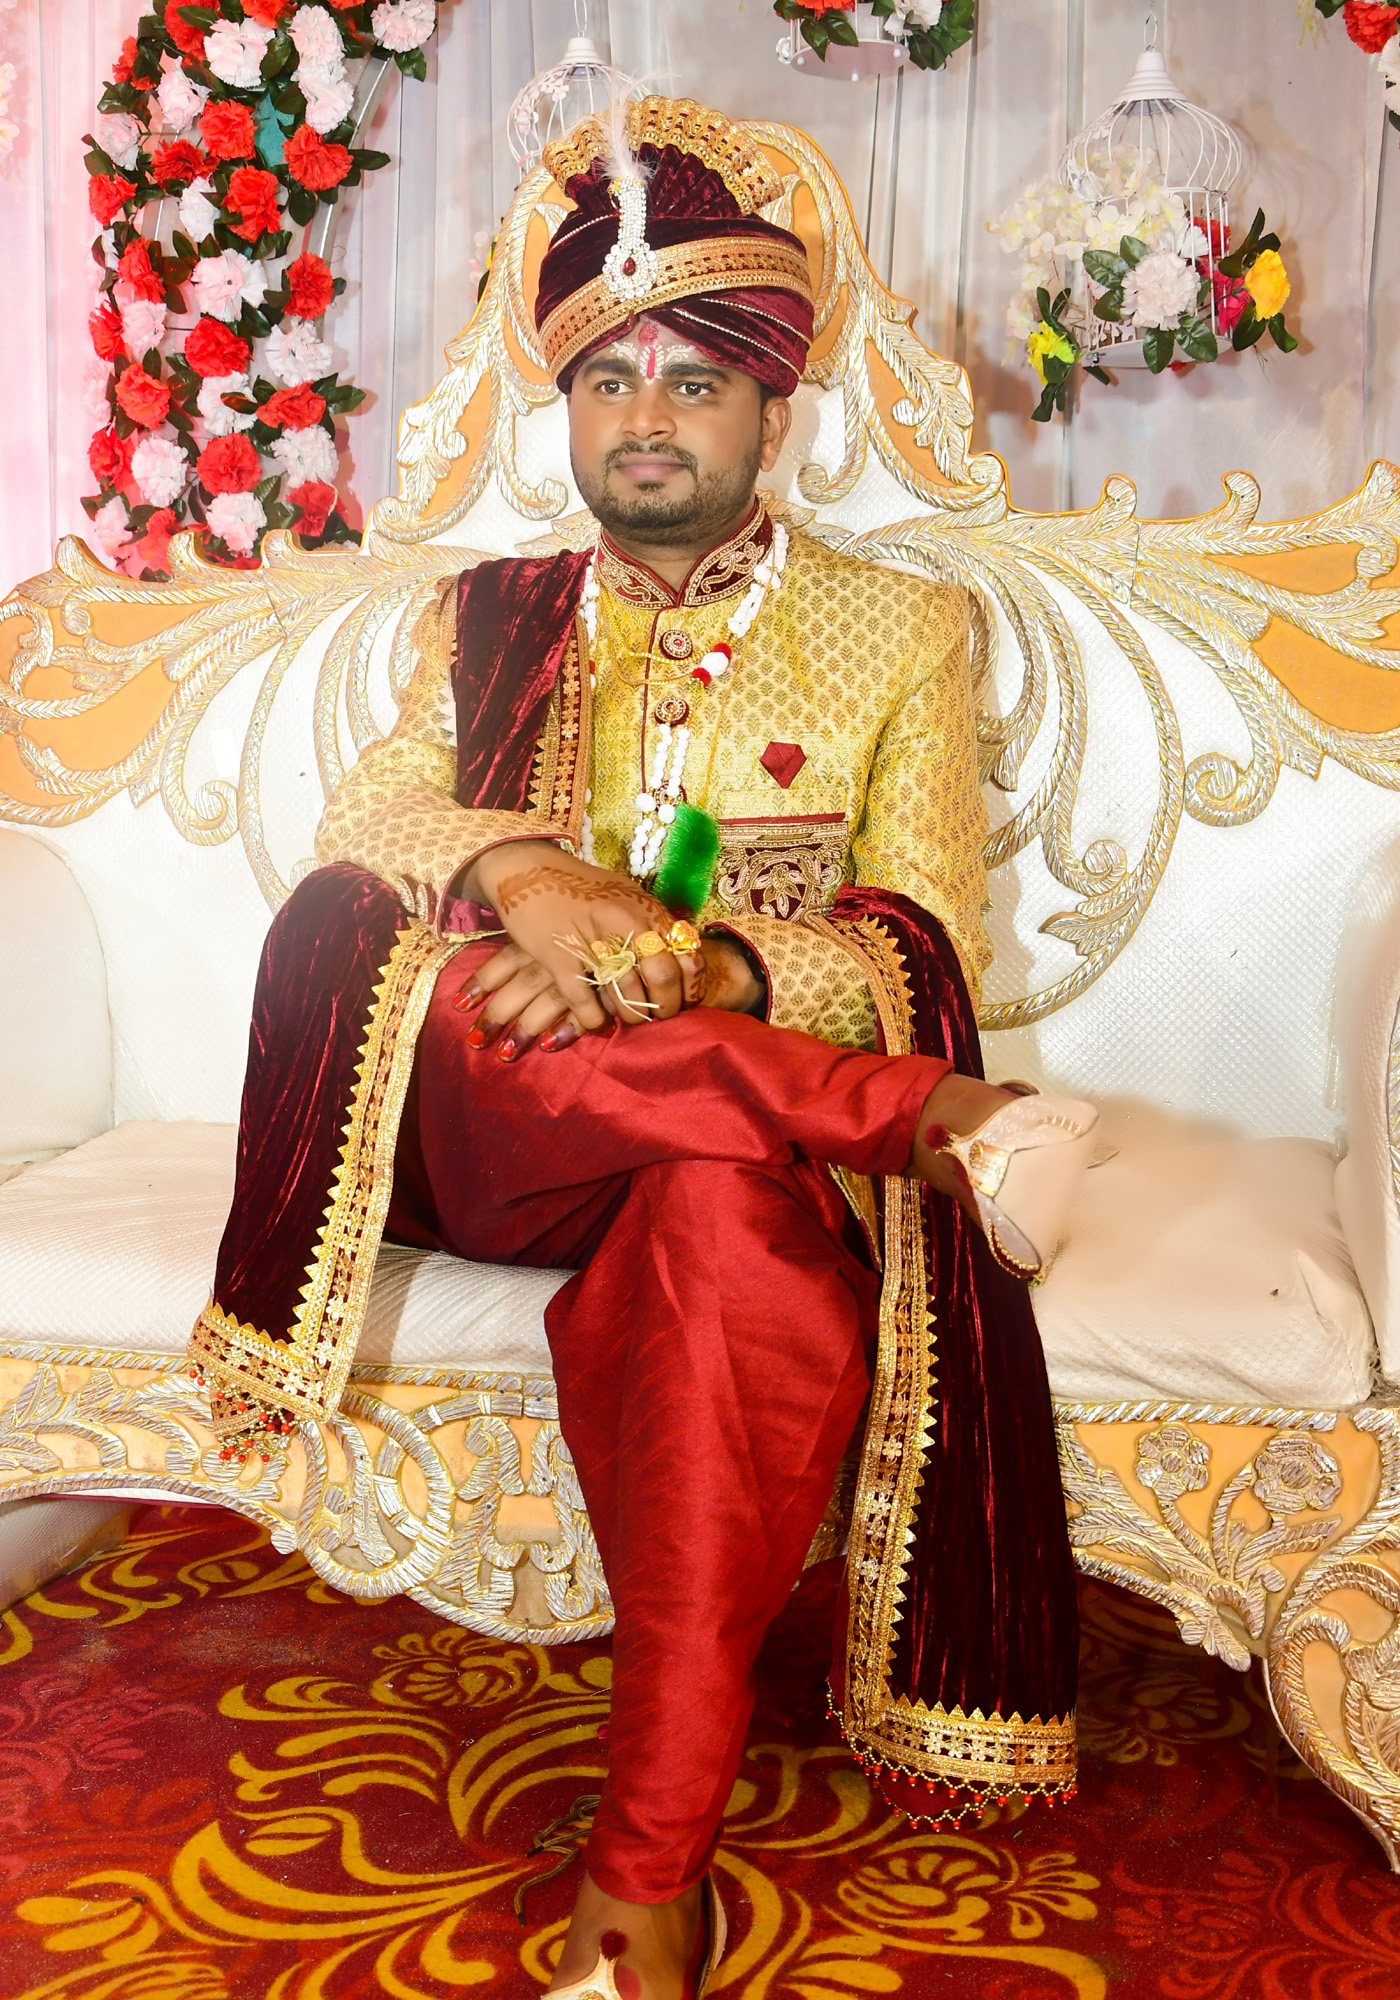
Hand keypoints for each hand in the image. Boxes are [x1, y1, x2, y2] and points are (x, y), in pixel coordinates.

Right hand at [462, 841, 701, 1047]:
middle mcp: (624, 921)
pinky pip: (585, 1001)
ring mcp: (591, 938)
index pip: (685, 953)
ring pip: (626, 992)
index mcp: (645, 908)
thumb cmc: (580, 888)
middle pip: (662, 976)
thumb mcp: (626, 898)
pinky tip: (595, 1021)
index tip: (682, 1002)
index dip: (688, 986)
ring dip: (630, 1015)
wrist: (527, 870)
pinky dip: (593, 1019)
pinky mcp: (558, 956)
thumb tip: (682, 960)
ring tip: (626, 1019)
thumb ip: (652, 926)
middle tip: (656, 1016)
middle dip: (664, 1006)